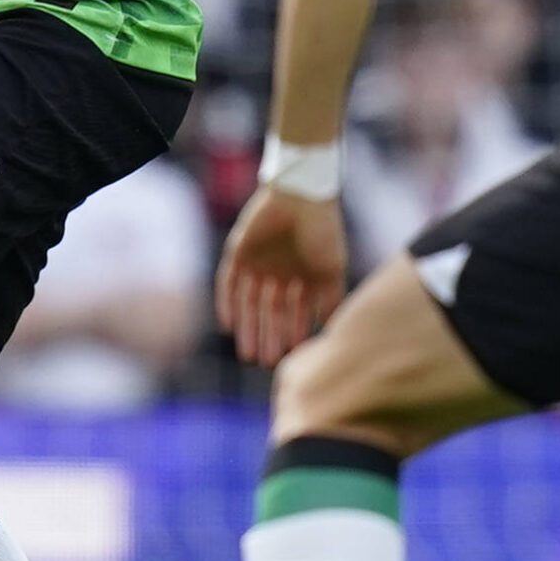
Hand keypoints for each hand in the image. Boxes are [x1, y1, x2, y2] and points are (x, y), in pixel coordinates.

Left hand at [215, 183, 349, 369]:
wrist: (302, 198)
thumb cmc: (323, 233)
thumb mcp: (332, 270)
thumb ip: (330, 299)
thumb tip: (329, 331)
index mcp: (299, 279)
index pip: (292, 313)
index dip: (291, 334)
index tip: (291, 357)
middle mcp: (276, 275)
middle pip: (268, 313)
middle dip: (267, 337)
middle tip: (265, 362)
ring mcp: (255, 264)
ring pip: (248, 303)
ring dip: (247, 328)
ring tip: (247, 353)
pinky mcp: (237, 253)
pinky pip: (228, 283)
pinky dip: (227, 303)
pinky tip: (228, 325)